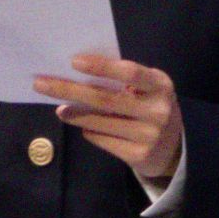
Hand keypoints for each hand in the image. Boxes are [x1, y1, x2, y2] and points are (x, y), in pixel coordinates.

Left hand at [35, 54, 182, 180]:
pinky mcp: (138, 156)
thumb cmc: (152, 107)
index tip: (73, 62)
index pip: (129, 72)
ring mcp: (149, 135)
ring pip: (100, 122)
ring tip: (59, 108)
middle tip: (42, 84)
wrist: (176, 148)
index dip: (101, 67)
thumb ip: (123, 81)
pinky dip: (89, 131)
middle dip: (70, 90)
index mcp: (160, 85)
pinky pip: (103, 140)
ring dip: (74, 114)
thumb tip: (78, 74)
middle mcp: (157, 110)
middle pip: (105, 98)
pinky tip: (83, 126)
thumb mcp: (148, 90)